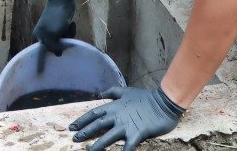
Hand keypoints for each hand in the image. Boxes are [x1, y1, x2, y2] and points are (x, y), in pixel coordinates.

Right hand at [33, 0, 76, 55]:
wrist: (63, 1)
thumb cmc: (55, 18)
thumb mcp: (51, 35)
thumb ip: (53, 47)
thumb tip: (59, 54)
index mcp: (37, 37)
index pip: (41, 52)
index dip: (48, 55)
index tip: (55, 56)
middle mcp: (44, 35)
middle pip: (54, 48)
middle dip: (61, 44)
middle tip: (64, 38)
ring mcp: (53, 31)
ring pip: (62, 42)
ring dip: (68, 37)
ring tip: (67, 28)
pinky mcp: (62, 27)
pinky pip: (67, 35)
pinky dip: (70, 31)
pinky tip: (70, 24)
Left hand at [69, 86, 185, 150]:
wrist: (163, 102)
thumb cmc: (145, 97)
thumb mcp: (126, 91)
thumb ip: (112, 92)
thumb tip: (100, 93)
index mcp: (114, 106)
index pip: (93, 113)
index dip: (82, 120)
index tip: (72, 126)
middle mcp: (117, 116)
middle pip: (97, 125)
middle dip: (85, 132)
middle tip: (74, 138)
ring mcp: (126, 125)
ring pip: (108, 137)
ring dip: (97, 145)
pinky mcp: (137, 134)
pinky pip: (127, 146)